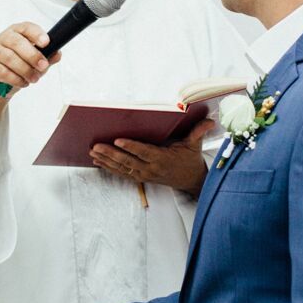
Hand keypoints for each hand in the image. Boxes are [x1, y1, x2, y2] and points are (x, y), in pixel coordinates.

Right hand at [0, 22, 59, 115]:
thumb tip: (57, 54)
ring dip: (26, 70)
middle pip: (17, 43)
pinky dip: (17, 79)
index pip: (26, 28)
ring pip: (10, 58)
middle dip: (33, 55)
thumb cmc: (21, 63)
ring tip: (35, 78)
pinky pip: (4, 72)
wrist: (3, 79)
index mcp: (18, 31)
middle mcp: (4, 38)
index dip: (37, 34)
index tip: (46, 42)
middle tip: (43, 66)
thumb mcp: (37, 59)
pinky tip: (24, 82)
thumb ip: (48, 56)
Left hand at [91, 119, 212, 197]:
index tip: (118, 140)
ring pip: (122, 168)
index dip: (130, 146)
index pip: (144, 152)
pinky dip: (109, 168)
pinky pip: (122, 173)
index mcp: (162, 159)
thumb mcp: (195, 145)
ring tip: (93, 152)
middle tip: (96, 146)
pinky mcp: (141, 178)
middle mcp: (151, 168)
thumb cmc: (190, 160)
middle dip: (110, 153)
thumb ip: (199, 132)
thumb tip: (209, 121)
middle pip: (128, 161)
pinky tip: (98, 161)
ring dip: (106, 160)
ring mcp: (144, 175)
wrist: (191, 181)